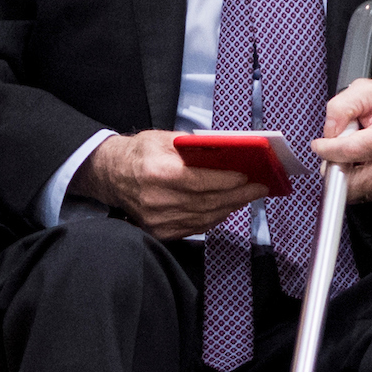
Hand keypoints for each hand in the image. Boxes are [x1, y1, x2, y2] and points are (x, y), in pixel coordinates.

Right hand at [74, 130, 265, 240]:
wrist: (111, 175)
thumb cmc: (139, 153)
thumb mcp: (163, 138)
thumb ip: (193, 146)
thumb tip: (227, 151)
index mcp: (156, 172)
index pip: (199, 181)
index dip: (226, 181)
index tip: (248, 176)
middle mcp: (156, 200)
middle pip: (206, 202)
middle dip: (238, 195)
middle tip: (260, 188)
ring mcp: (157, 220)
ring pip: (204, 218)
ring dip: (230, 207)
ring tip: (248, 196)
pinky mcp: (159, 232)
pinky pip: (195, 228)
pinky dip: (215, 218)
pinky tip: (227, 207)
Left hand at [313, 80, 371, 203]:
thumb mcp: (368, 90)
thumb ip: (342, 106)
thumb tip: (329, 131)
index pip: (347, 152)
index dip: (326, 148)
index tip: (319, 144)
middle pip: (349, 181)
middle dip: (335, 165)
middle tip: (339, 148)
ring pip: (354, 191)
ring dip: (347, 173)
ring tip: (357, 152)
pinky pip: (364, 193)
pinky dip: (358, 179)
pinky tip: (366, 161)